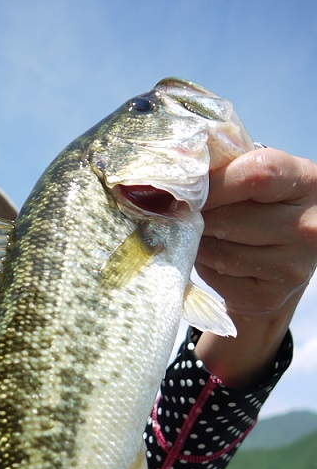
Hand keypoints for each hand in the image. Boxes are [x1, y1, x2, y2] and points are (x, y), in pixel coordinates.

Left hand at [193, 147, 316, 388]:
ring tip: (202, 236)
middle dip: (197, 217)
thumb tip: (166, 181)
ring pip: (219, 252)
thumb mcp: (257, 180)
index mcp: (308, 183)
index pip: (255, 175)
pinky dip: (205, 267)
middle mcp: (308, 226)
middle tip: (183, 216)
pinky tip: (214, 259)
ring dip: (197, 244)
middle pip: (229, 218)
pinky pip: (218, 278)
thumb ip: (223, 171)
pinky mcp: (270, 297)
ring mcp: (292, 267)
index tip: (187, 191)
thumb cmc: (263, 208)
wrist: (283, 261)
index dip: (212, 184)